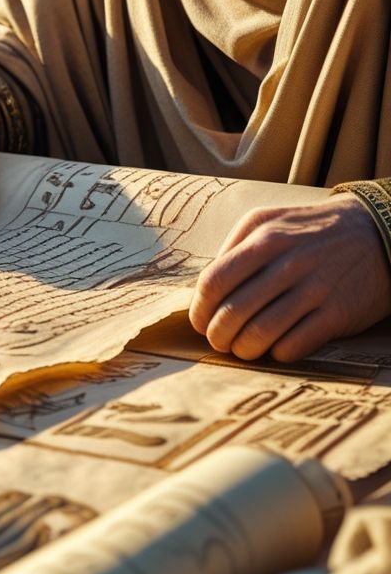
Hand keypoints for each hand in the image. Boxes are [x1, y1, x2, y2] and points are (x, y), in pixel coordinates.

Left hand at [188, 195, 390, 362]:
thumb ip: (235, 246)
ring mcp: (314, 290)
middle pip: (233, 312)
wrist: (375, 232)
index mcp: (265, 238)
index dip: (200, 309)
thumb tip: (208, 286)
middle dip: (218, 336)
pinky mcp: (337, 315)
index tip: (200, 322)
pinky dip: (277, 353)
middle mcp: (288, 264)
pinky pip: (294, 346)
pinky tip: (275, 348)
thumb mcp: (269, 220)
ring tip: (243, 349)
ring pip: (261, 334)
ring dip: (244, 349)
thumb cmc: (311, 229)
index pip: (214, 282)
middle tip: (219, 341)